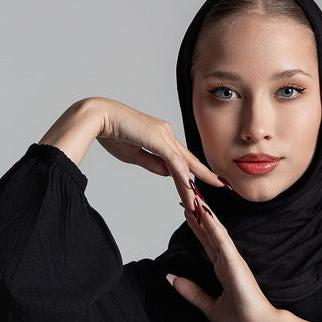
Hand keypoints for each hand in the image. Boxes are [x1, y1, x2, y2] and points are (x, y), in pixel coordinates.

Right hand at [94, 97, 225, 214]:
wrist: (99, 118)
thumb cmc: (112, 133)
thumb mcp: (135, 155)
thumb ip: (153, 163)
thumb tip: (168, 174)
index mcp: (161, 137)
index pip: (182, 157)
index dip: (195, 170)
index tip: (205, 181)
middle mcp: (167, 134)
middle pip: (188, 160)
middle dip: (205, 175)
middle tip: (222, 185)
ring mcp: (164, 135)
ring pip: (183, 165)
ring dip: (191, 186)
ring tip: (198, 204)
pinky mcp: (158, 139)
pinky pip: (174, 163)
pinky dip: (182, 178)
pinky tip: (189, 190)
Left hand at [166, 200, 310, 321]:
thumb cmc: (241, 320)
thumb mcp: (209, 306)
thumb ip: (191, 291)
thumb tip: (172, 279)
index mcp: (222, 268)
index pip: (206, 241)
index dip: (196, 225)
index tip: (186, 210)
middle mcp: (227, 260)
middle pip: (210, 230)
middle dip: (199, 211)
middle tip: (188, 192)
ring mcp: (232, 259)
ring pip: (216, 230)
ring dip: (205, 212)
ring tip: (194, 194)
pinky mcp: (235, 263)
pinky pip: (222, 241)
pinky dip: (214, 226)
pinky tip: (206, 213)